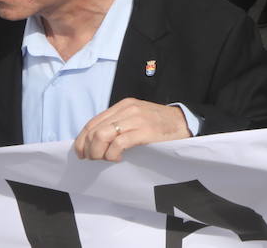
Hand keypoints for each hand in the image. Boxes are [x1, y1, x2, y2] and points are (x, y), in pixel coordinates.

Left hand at [73, 98, 191, 160]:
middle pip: (94, 130)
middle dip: (88, 149)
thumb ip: (118, 124)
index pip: (93, 122)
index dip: (82, 140)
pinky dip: (113, 154)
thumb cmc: (159, 125)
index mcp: (123, 105)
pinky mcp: (145, 131)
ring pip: (102, 136)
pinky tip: (118, 158)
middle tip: (94, 160)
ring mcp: (136, 119)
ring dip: (98, 153)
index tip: (81, 154)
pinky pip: (118, 144)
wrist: (185, 123)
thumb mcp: (136, 118)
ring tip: (105, 159)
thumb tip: (94, 141)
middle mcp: (128, 109)